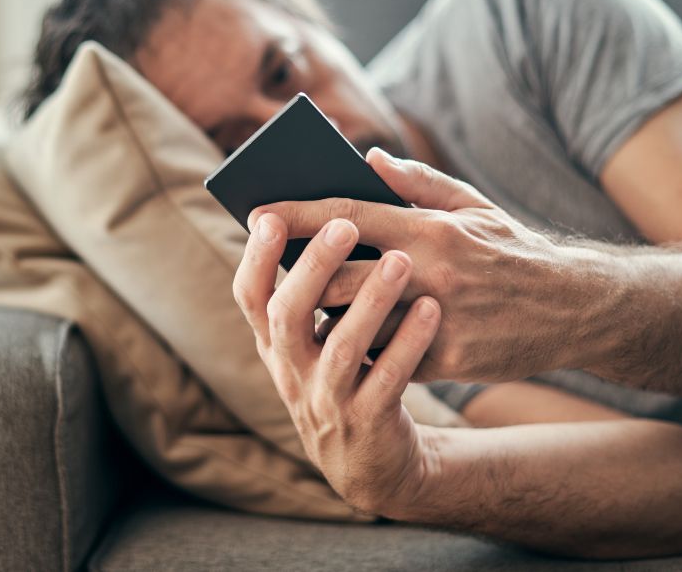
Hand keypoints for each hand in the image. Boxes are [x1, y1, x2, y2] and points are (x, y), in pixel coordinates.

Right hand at [233, 212, 440, 514]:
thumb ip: (317, 290)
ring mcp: (327, 401)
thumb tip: (329, 217)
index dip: (255, 257)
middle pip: (288, 315)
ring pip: (341, 347)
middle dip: (312, 268)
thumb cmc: (352, 378)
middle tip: (344, 225)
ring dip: (369, 300)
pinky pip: (388, 379)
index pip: (250, 296)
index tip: (268, 216)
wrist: (375, 465)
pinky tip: (431, 310)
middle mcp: (292, 372)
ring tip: (400, 260)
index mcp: (277, 344)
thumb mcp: (318, 344)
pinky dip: (408, 342)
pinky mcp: (368, 422)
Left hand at [250, 148, 604, 382]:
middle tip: (266, 271)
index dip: (297, 214)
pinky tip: (343, 345)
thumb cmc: (514, 252)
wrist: (575, 309)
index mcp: (431, 228)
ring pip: (357, 321)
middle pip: (339, 274)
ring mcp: (439, 318)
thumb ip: (417, 182)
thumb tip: (366, 158)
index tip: (256, 212)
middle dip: (296, 274)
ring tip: (296, 312)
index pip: (348, 214)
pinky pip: (387, 358)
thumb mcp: (473, 206)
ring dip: (323, 318)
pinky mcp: (449, 361)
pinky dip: (362, 350)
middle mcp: (431, 271)